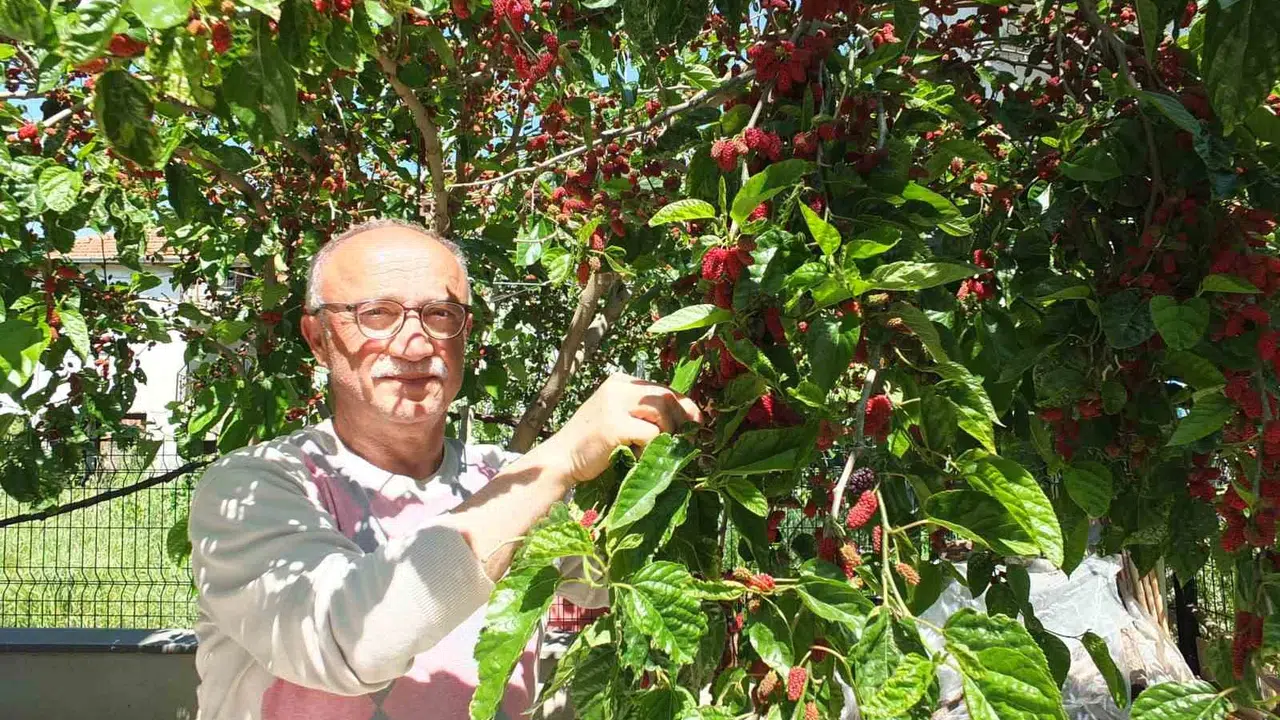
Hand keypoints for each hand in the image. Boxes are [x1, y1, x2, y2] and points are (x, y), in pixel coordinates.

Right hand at [539, 373, 703, 483]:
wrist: (560, 460)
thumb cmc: (592, 444)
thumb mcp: (619, 417)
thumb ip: (644, 412)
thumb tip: (687, 418)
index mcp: (620, 382)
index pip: (663, 388)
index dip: (685, 405)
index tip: (697, 423)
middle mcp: (617, 387)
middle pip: (666, 397)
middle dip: (681, 420)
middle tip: (683, 441)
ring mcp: (614, 404)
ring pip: (662, 414)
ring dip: (664, 436)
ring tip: (648, 450)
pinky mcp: (614, 424)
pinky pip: (651, 434)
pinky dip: (650, 449)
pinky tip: (635, 456)